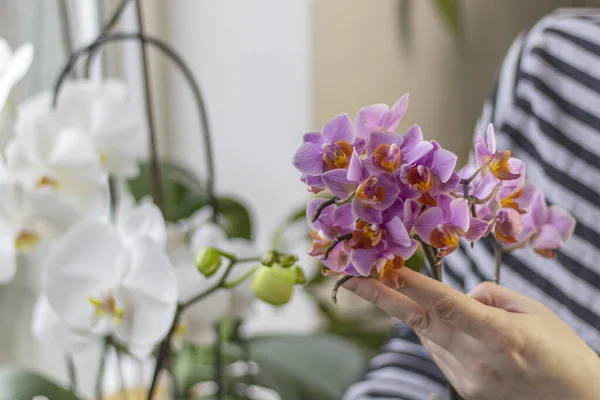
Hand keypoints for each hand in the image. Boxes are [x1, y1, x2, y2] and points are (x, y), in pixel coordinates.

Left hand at [344, 269, 599, 399]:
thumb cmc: (561, 351)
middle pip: (419, 322)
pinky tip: (460, 332)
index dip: (412, 284)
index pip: (446, 304)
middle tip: (351, 279)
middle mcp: (477, 359)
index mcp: (500, 335)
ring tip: (444, 306)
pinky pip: (439, 352)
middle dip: (382, 297)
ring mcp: (467, 379)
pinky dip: (440, 335)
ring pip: (428, 336)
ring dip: (423, 315)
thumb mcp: (534, 311)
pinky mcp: (464, 390)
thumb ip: (491, 297)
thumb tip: (460, 294)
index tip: (384, 268)